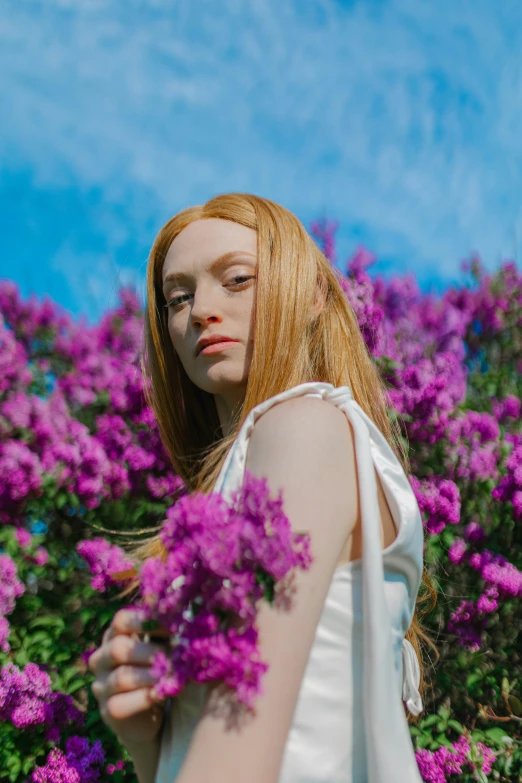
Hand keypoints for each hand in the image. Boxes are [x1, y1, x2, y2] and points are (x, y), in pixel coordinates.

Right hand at [88, 609, 169, 747]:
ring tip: (171, 676)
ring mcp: (101, 686)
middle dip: (150, 652)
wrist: (159, 714)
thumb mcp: (166, 646)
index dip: (146, 621)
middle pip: (118, 648)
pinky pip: (119, 704)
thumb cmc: (163, 669)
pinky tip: (160, 694)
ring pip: (121, 677)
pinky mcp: (107, 711)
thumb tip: (180, 606)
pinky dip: (144, 698)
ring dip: (150, 676)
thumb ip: (169, 628)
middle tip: (174, 657)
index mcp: (116, 635)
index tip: (173, 626)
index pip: (121, 621)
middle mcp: (102, 658)